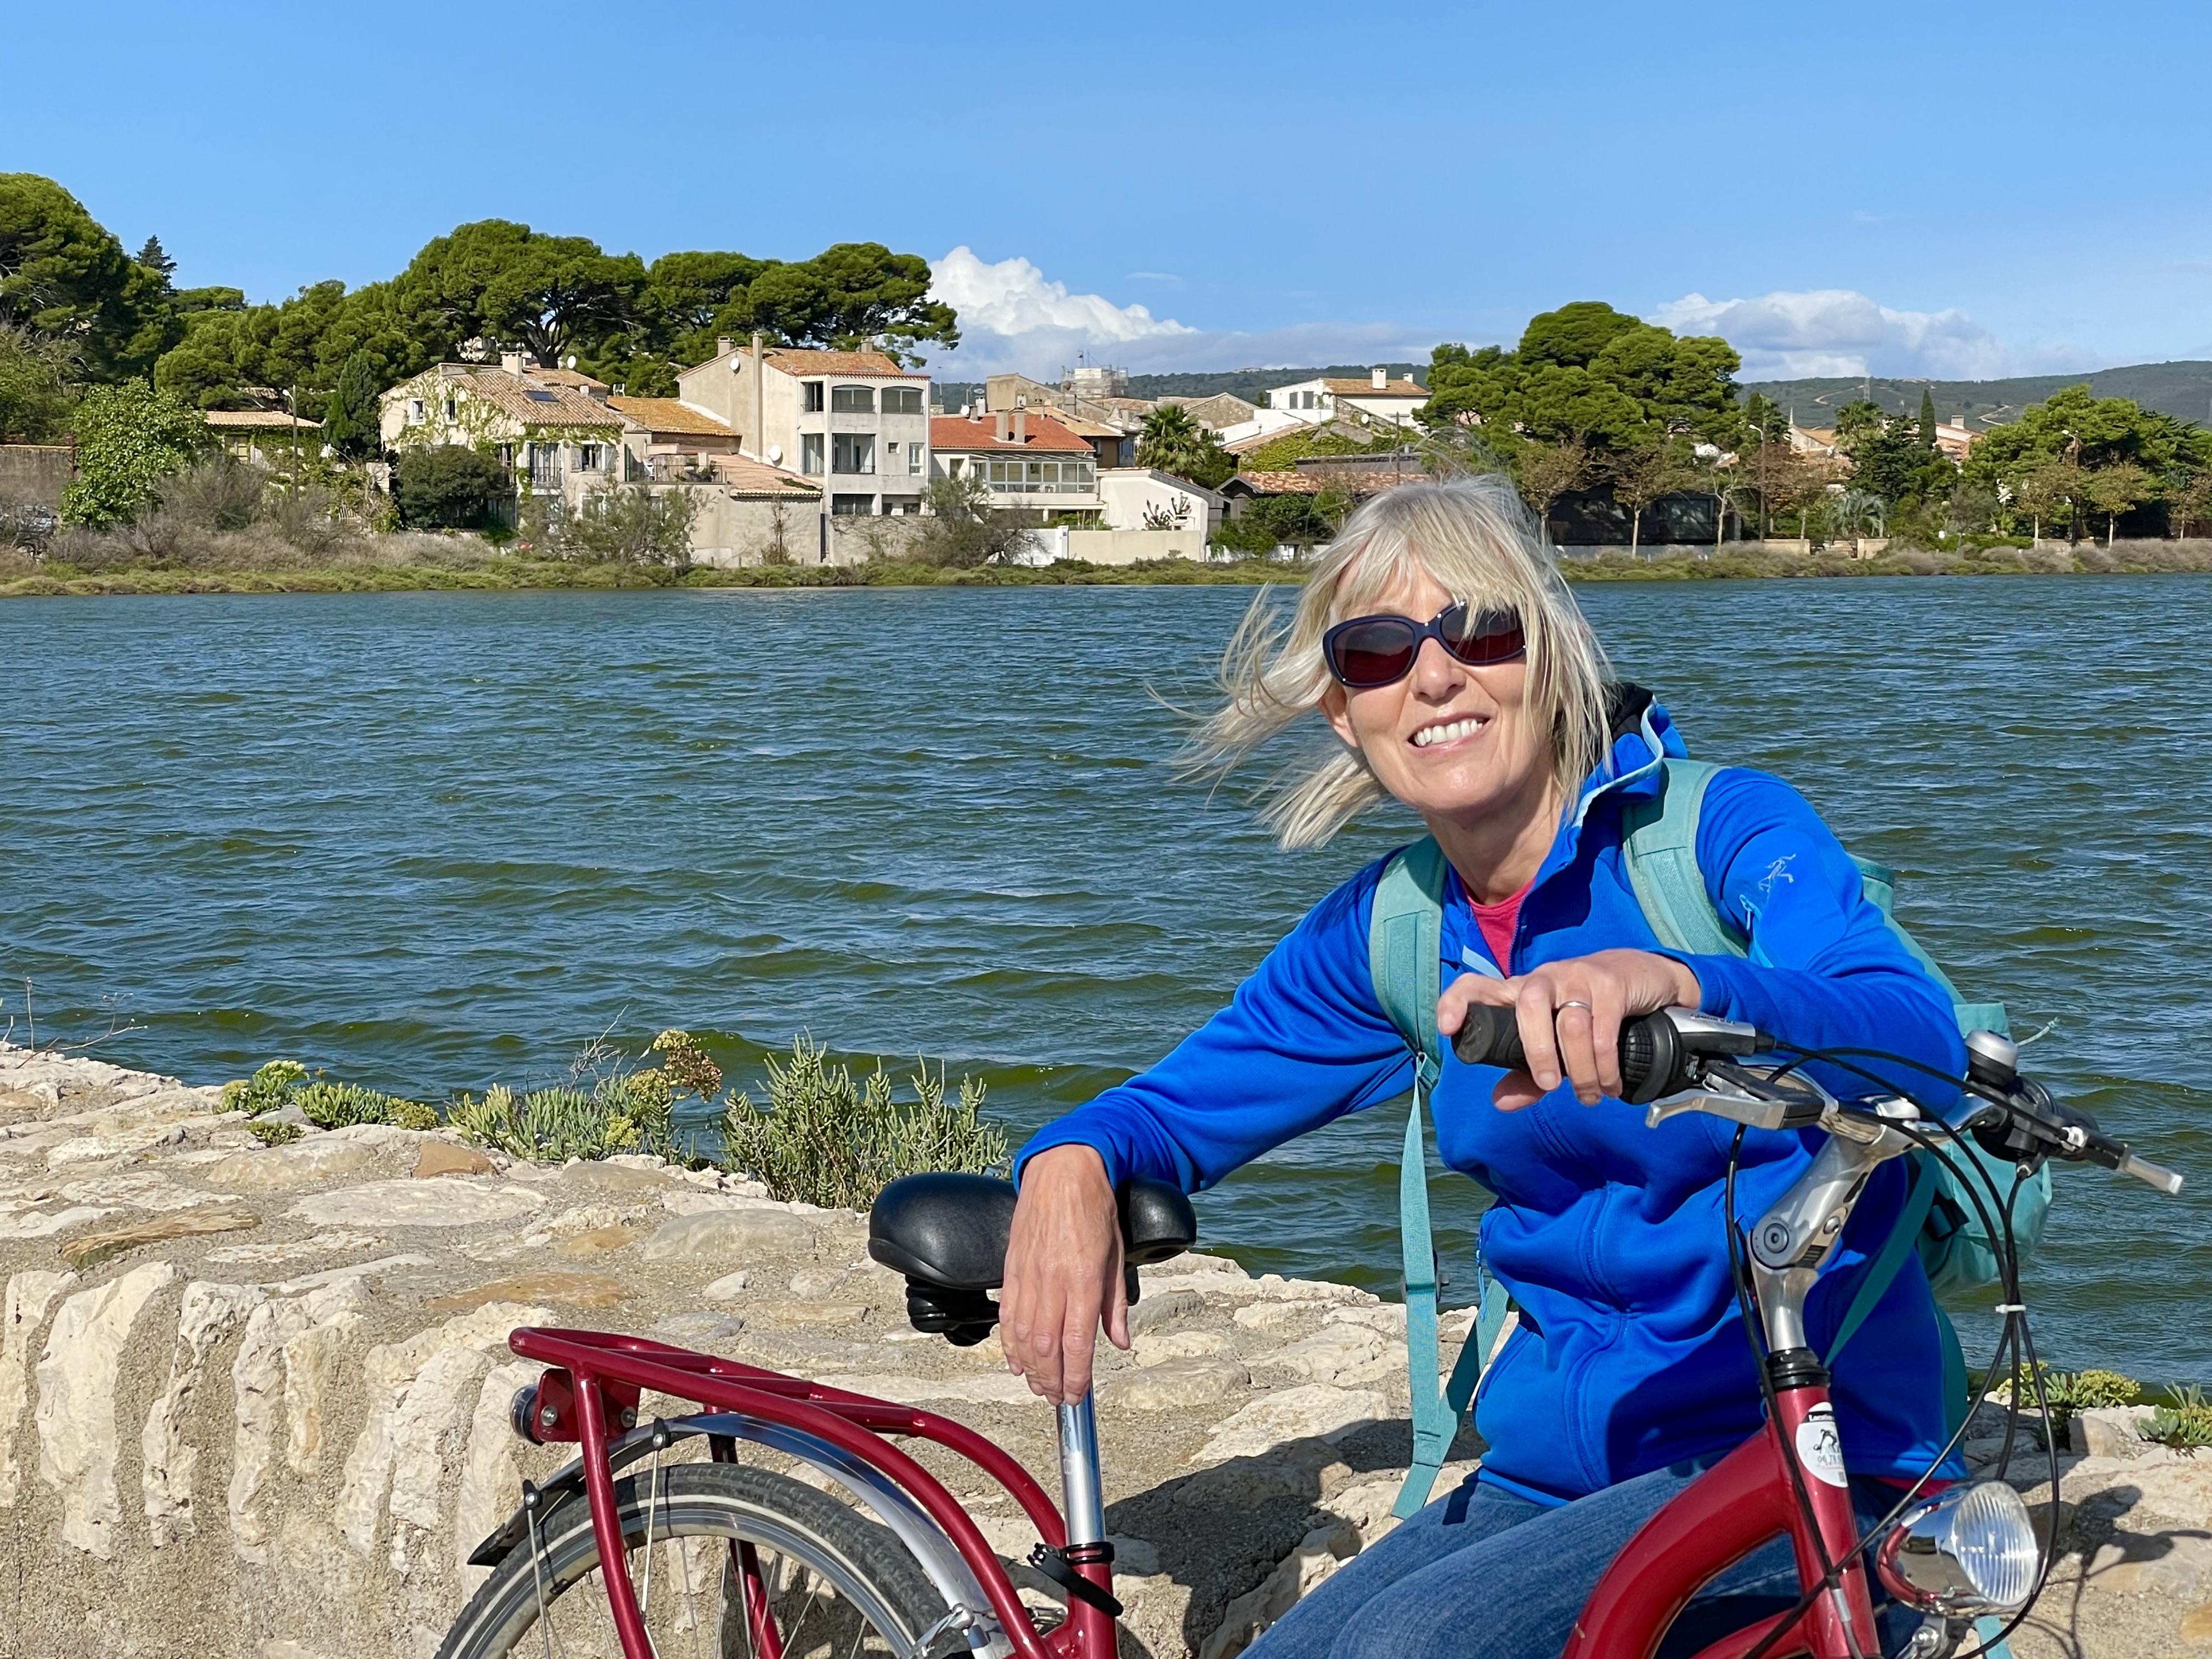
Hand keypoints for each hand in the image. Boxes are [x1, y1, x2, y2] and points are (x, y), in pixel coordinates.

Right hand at [998, 1144, 1127, 1403]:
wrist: (1062, 1171)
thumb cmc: (1095, 1209)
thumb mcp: (1118, 1255)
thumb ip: (1116, 1303)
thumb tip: (1120, 1342)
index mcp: (1084, 1279)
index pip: (1077, 1342)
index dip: (1075, 1376)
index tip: (1076, 1396)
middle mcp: (1053, 1281)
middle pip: (1047, 1347)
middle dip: (1051, 1380)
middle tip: (1056, 1398)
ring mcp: (1028, 1275)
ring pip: (1023, 1335)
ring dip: (1030, 1368)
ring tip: (1038, 1386)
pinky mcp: (1011, 1268)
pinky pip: (1007, 1314)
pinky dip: (1009, 1343)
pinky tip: (1015, 1360)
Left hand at [1437, 949, 1701, 1109]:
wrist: (1643, 977)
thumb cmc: (1586, 1014)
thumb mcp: (1554, 1044)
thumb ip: (1526, 1075)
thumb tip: (1501, 1103)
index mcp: (1519, 993)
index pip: (1478, 985)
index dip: (1457, 1001)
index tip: (1447, 1028)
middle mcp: (1544, 979)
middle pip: (1528, 1003)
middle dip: (1537, 1051)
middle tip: (1551, 1086)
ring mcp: (1577, 976)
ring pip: (1570, 1024)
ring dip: (1580, 1070)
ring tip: (1590, 1096)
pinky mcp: (1611, 983)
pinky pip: (1604, 1029)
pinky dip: (1605, 1065)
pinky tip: (1610, 1084)